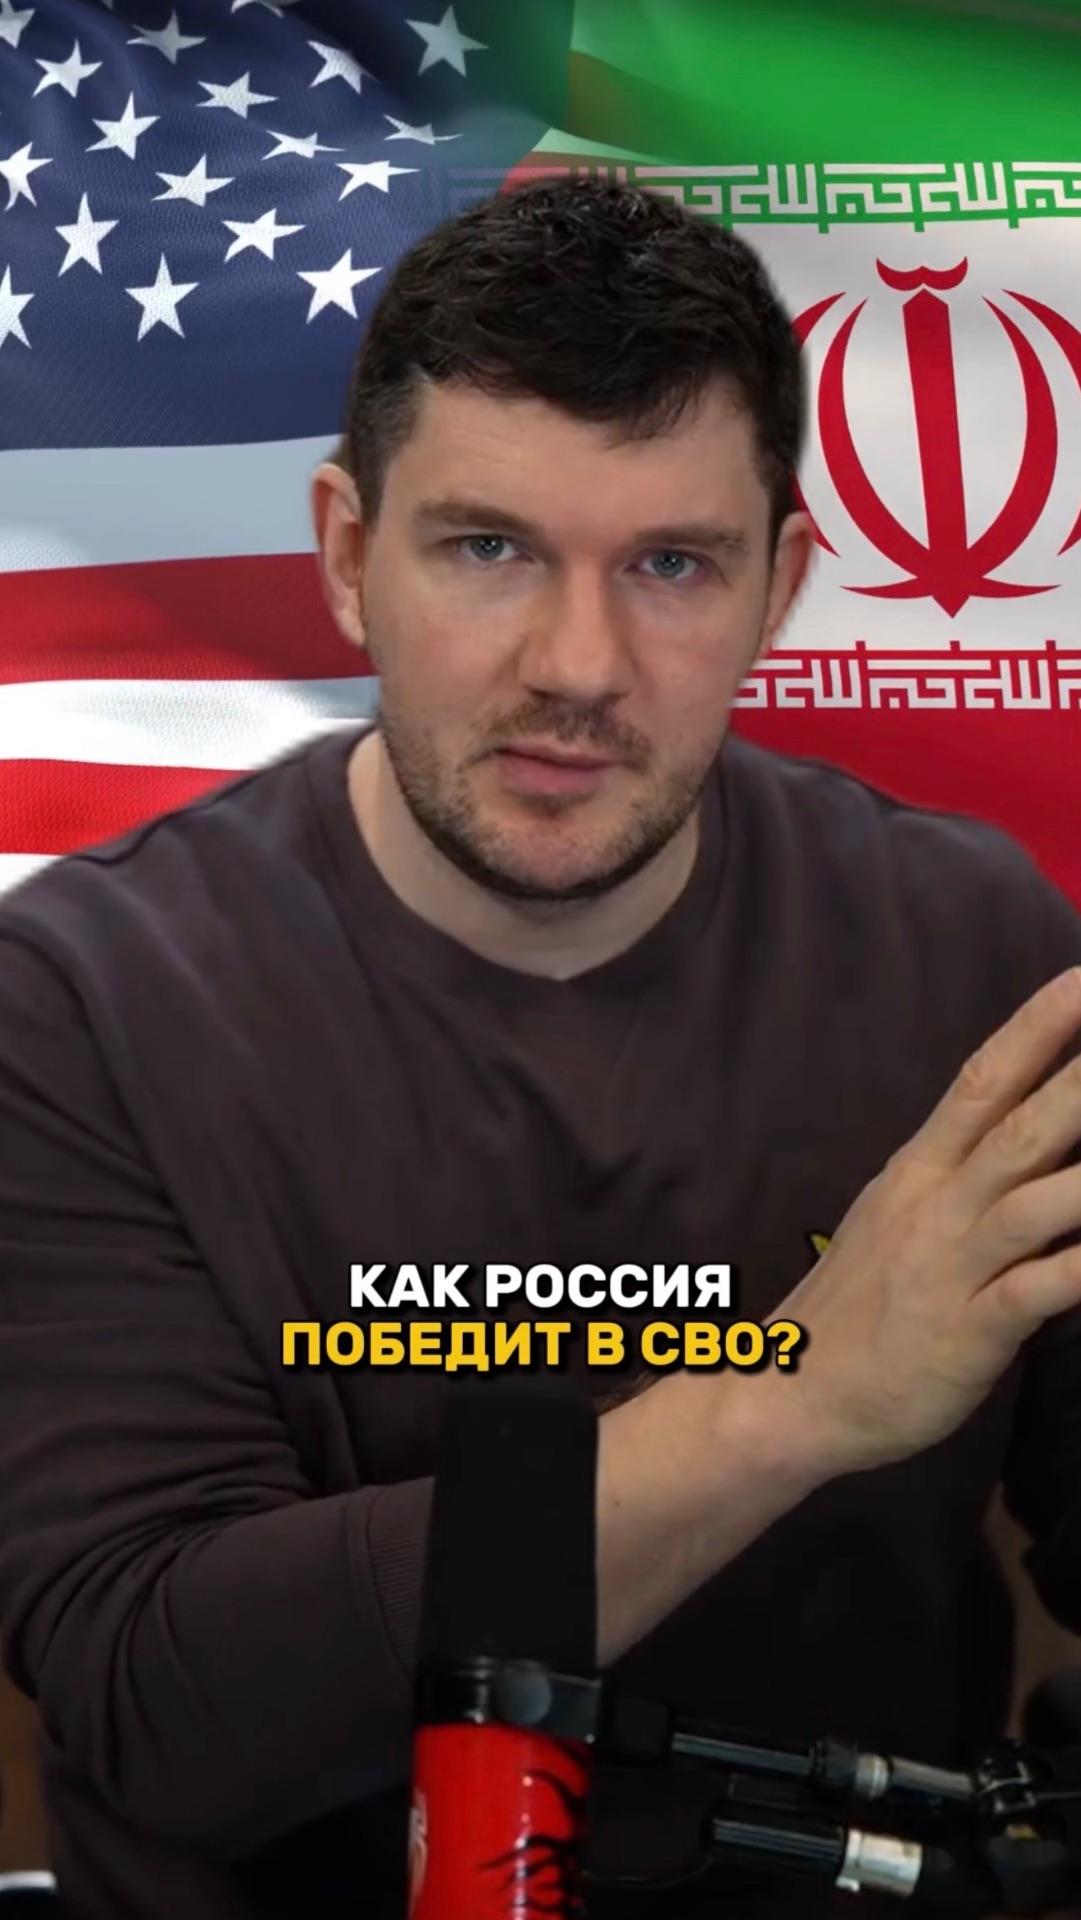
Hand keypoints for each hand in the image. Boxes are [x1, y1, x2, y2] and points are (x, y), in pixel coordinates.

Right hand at [775, 966, 1080, 1474]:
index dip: (1038, 1026)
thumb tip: (1037, 1135)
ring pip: (1033, 1200)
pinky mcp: (965, 1332)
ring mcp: (949, 1265)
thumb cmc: (858, 1308)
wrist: (787, 1391)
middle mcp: (936, 1203)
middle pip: (1020, 1124)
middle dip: (1080, 1073)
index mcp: (920, 1169)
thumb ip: (966, 1177)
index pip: (983, 1078)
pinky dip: (1078, 1268)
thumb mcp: (903, 1220)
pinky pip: (1034, 1291)